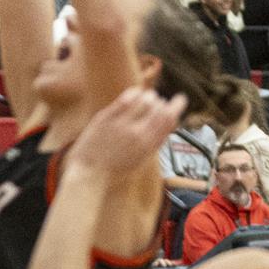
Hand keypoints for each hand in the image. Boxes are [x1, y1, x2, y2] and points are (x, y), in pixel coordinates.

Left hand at [67, 86, 186, 181]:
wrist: (89, 175)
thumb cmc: (114, 172)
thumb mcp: (141, 161)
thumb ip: (154, 143)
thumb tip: (166, 126)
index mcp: (148, 146)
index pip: (169, 120)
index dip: (177, 106)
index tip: (179, 100)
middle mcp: (138, 134)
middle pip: (159, 108)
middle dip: (163, 102)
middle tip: (160, 102)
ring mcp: (121, 125)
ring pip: (145, 100)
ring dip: (150, 96)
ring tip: (148, 97)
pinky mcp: (106, 118)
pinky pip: (126, 99)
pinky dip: (134, 93)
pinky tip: (136, 93)